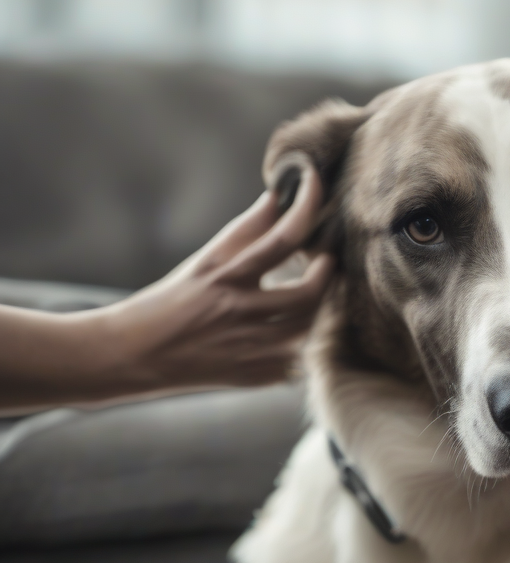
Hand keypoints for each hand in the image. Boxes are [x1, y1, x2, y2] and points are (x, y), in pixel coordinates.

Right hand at [99, 159, 331, 391]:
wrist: (130, 356)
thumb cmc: (170, 302)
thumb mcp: (204, 262)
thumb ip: (246, 233)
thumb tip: (278, 199)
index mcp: (225, 277)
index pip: (281, 238)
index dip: (308, 208)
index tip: (319, 184)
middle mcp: (239, 312)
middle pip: (309, 293)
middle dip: (326, 275)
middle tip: (327, 262)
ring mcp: (249, 349)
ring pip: (308, 331)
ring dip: (319, 312)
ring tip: (315, 297)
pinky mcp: (254, 377)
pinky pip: (297, 363)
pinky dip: (300, 347)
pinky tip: (293, 336)